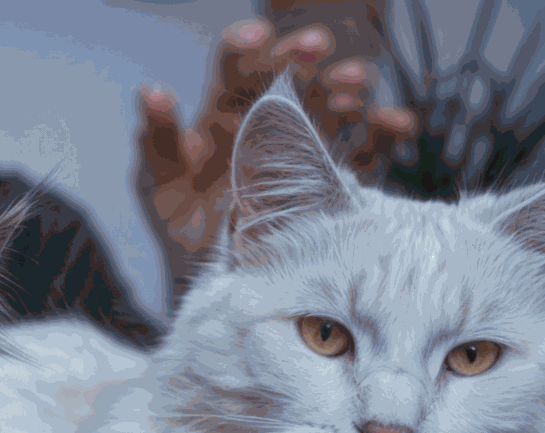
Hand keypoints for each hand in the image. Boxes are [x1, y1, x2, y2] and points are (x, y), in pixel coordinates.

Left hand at [135, 17, 416, 295]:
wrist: (218, 282)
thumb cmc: (183, 228)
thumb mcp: (162, 187)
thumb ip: (158, 141)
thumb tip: (150, 92)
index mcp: (224, 117)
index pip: (234, 70)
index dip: (244, 48)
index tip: (255, 37)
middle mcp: (267, 124)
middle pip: (290, 77)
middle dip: (302, 57)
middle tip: (315, 48)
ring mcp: (304, 149)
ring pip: (329, 105)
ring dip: (344, 88)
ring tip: (354, 85)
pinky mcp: (333, 179)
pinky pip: (364, 150)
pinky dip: (382, 132)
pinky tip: (394, 123)